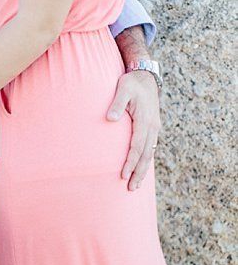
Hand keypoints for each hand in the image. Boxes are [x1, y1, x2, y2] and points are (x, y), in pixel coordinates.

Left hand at [107, 70, 160, 190]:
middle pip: (146, 155)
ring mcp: (154, 128)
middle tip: (130, 189)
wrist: (145, 76)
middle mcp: (152, 127)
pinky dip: (145, 161)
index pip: (137, 146)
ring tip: (136, 185)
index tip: (123, 175)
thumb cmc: (131, 83)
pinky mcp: (152, 128)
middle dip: (138, 173)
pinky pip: (150, 149)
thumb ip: (116, 103)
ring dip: (143, 170)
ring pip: (149, 154)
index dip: (130, 162)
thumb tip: (110, 119)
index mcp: (145, 120)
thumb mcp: (123, 88)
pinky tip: (140, 170)